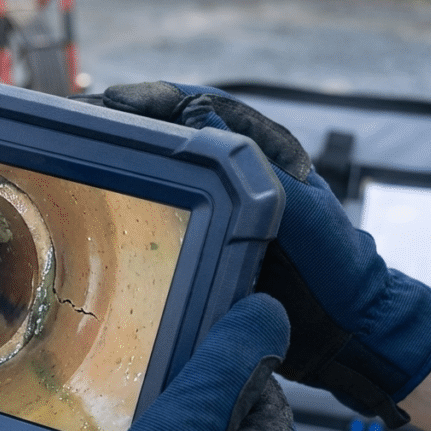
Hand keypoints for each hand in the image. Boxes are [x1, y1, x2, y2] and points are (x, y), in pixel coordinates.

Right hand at [86, 81, 430, 426]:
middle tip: (82, 126)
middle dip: (128, 127)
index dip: (155, 100)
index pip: (201, 108)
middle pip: (174, 138)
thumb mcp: (304, 214)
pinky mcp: (211, 244)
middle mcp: (238, 174)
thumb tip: (200, 125)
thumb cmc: (340, 268)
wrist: (348, 330)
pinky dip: (137, 209)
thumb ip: (259, 171)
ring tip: (83, 161)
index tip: (112, 101)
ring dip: (127, 165)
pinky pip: (168, 218)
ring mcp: (222, 210)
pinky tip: (107, 213)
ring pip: (167, 177)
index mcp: (265, 154)